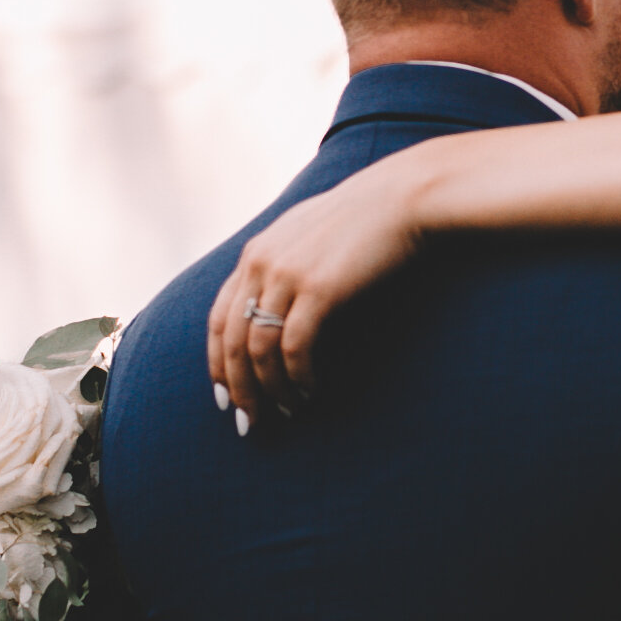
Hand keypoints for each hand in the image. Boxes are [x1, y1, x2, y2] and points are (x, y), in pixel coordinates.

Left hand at [208, 160, 422, 427]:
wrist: (402, 197)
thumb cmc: (365, 220)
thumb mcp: (310, 234)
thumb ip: (285, 262)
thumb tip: (279, 300)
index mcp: (255, 254)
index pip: (218, 320)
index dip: (218, 364)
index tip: (226, 397)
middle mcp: (261, 264)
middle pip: (233, 341)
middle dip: (239, 389)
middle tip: (250, 423)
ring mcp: (287, 275)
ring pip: (260, 349)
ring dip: (271, 389)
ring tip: (288, 410)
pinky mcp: (319, 289)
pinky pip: (296, 347)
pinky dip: (298, 376)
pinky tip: (311, 390)